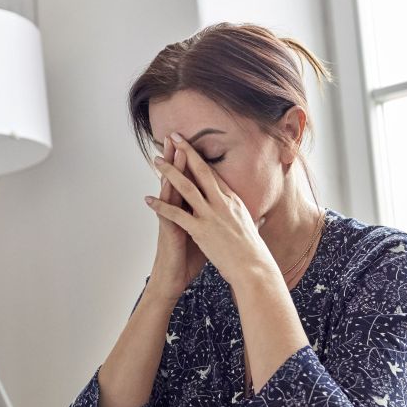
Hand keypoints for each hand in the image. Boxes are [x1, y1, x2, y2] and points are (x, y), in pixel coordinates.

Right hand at [144, 136, 207, 301]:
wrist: (172, 279)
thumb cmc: (188, 259)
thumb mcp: (205, 236)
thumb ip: (212, 222)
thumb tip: (229, 214)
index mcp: (191, 209)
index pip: (193, 180)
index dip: (194, 163)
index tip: (197, 144)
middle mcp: (179, 210)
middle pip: (180, 178)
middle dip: (179, 157)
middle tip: (176, 136)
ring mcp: (172, 219)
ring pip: (170, 190)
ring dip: (170, 171)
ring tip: (168, 152)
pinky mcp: (168, 231)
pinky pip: (165, 212)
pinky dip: (162, 200)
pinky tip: (161, 187)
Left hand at [145, 132, 274, 284]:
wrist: (254, 269)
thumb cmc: (253, 252)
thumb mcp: (252, 229)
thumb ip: (250, 220)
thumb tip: (258, 217)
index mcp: (233, 201)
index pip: (214, 174)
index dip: (201, 158)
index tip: (191, 146)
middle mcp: (223, 203)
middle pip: (202, 171)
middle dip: (187, 152)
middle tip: (174, 136)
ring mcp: (211, 215)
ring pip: (186, 187)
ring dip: (169, 172)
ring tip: (156, 160)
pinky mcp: (201, 230)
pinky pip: (176, 215)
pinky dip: (160, 206)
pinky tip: (148, 199)